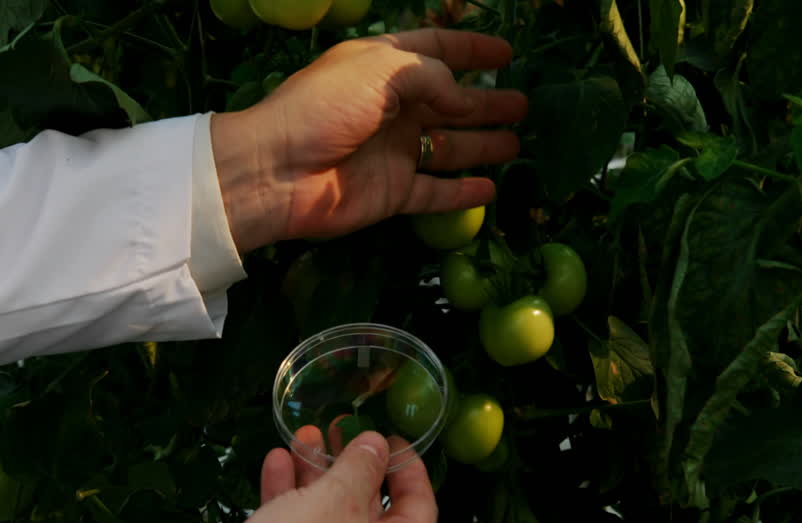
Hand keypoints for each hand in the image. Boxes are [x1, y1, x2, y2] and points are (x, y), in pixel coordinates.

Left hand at [212, 29, 528, 252]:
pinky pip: (436, 193)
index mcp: (383, 67)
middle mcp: (391, 108)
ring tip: (517, 143)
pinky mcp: (391, 193)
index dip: (471, 50)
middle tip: (524, 105)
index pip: (436, 51)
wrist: (277, 171)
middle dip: (486, 103)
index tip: (507, 55)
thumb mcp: (381, 70)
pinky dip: (463, 193)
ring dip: (482, 145)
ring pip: (448, 147)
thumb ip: (433, 78)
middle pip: (450, 102)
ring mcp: (392, 152)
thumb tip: (464, 100)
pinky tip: (490, 189)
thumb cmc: (324, 108)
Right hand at [212, 428, 437, 522]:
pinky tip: (276, 468)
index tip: (389, 437)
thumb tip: (378, 446)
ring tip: (299, 438)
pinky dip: (294, 507)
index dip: (405, 465)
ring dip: (316, 479)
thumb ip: (360, 465)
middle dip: (347, 465)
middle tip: (333, 429)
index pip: (419, 505)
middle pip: (369, 512)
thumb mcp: (333, 499)